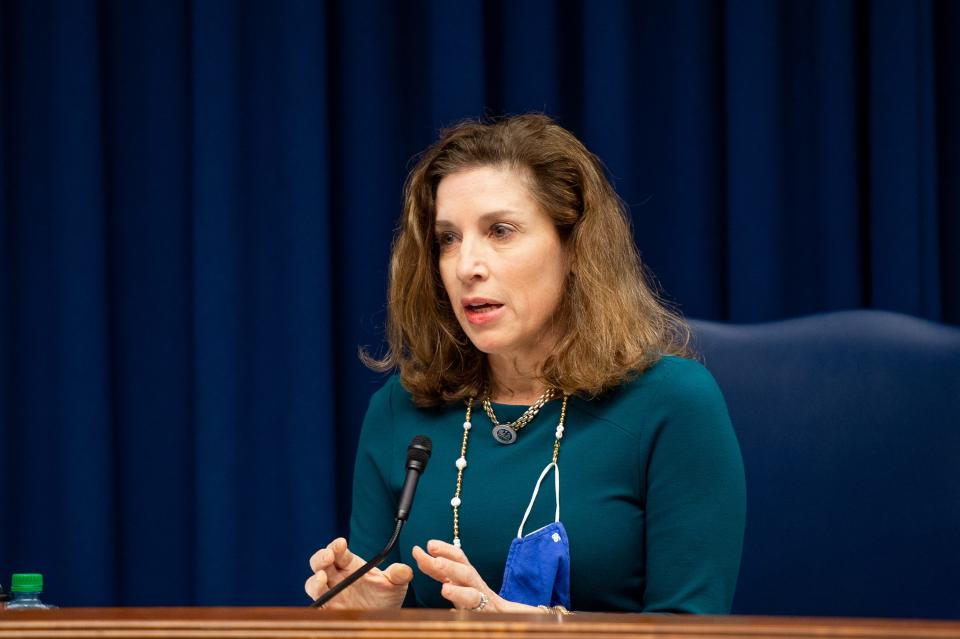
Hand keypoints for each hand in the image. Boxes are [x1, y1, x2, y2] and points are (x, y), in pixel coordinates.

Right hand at [305, 537, 412, 608]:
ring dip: (315, 579)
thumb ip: (400, 574)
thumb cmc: (387, 598)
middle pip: (321, 562)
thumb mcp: (396, 584)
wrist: (383, 619)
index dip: (337, 545)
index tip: (341, 543)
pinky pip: (317, 603)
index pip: (339, 551)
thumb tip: (404, 569)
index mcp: (351, 565)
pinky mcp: (328, 609)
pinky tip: (322, 596)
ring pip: (314, 582)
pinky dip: (316, 599)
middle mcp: (338, 577)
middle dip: (321, 557)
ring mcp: (331, 593)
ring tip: (322, 577)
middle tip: (329, 556)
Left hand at [412, 539, 535, 612]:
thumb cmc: (478, 598)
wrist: (504, 616)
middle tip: (436, 561)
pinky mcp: (486, 617)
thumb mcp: (458, 580)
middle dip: (451, 567)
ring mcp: (482, 603)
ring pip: (472, 597)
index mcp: (468, 576)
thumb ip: (441, 571)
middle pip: (466, 573)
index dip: (444, 550)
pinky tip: (453, 614)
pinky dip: (465, 616)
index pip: (458, 558)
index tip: (429, 544)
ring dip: (459, 592)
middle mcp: (476, 586)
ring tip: (445, 590)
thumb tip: (418, 554)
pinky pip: (478, 617)